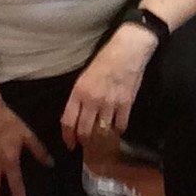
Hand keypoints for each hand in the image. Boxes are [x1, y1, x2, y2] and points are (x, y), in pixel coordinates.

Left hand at [60, 25, 155, 149]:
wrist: (127, 51)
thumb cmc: (104, 60)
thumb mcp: (84, 77)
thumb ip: (79, 97)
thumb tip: (76, 116)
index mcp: (79, 92)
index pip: (68, 121)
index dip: (68, 136)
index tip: (69, 144)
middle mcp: (92, 100)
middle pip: (84, 130)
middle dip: (84, 140)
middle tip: (86, 143)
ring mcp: (110, 103)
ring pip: (102, 131)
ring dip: (101, 136)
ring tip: (102, 137)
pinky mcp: (126, 104)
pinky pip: (120, 125)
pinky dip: (118, 130)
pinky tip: (117, 128)